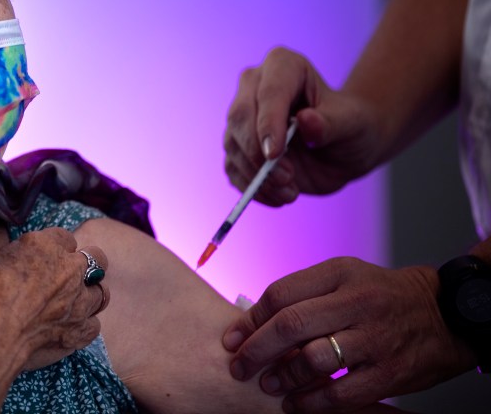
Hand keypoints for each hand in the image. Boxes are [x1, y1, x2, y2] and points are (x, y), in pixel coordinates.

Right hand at [0, 227, 109, 370]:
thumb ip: (8, 257)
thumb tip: (8, 261)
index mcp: (46, 245)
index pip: (65, 238)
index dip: (57, 248)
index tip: (46, 259)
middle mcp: (70, 269)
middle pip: (96, 257)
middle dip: (87, 265)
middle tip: (69, 277)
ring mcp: (79, 300)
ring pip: (101, 292)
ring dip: (88, 296)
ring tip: (73, 304)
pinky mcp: (80, 330)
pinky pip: (94, 325)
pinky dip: (84, 326)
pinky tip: (69, 328)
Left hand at [221, 257, 476, 411]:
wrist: (444, 313)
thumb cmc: (381, 295)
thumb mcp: (343, 277)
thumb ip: (303, 292)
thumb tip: (254, 320)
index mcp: (339, 273)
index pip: (281, 294)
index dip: (250, 319)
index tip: (232, 338)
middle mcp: (356, 302)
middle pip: (291, 325)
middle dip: (256, 349)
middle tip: (239, 366)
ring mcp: (375, 338)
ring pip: (314, 359)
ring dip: (283, 377)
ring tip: (268, 384)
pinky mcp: (390, 371)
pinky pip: (343, 393)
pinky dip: (313, 402)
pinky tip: (296, 404)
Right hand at [223, 47, 381, 205]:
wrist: (345, 147)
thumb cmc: (352, 126)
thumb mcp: (353, 123)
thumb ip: (331, 123)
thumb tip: (307, 121)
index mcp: (283, 66)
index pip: (268, 92)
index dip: (267, 123)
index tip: (274, 154)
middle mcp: (255, 86)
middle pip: (240, 117)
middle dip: (258, 153)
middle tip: (288, 179)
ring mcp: (243, 116)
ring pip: (232, 144)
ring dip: (256, 175)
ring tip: (290, 192)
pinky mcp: (239, 146)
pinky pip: (233, 167)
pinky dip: (250, 187)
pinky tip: (278, 197)